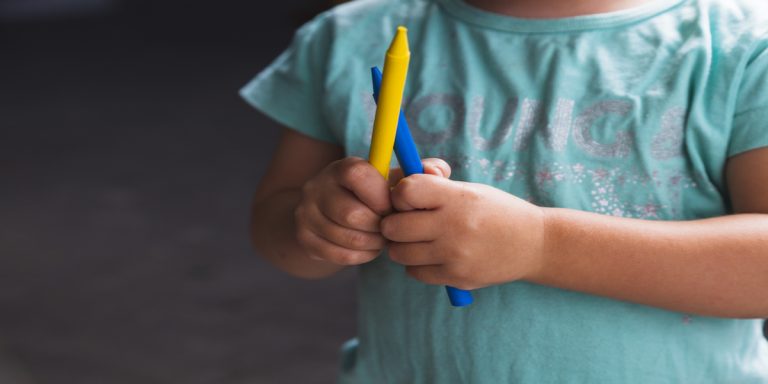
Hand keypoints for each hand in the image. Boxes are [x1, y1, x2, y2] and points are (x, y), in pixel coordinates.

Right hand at [294, 157, 448, 265]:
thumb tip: (436, 170)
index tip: (392, 206)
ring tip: (381, 238)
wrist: (329, 214)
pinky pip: (339, 255)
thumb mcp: (392, 180)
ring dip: (373, 243)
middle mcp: (318, 186)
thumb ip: (418, 173)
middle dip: (379, 227)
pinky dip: (361, 255)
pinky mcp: (304, 238)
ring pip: (347, 238)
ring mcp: (306, 213)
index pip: (358, 175)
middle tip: (390, 228)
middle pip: (352, 214)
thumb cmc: (373, 195)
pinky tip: (369, 248)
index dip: (381, 195)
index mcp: (342, 167)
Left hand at [381, 170, 546, 289]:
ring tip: (418, 239)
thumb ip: (434, 182)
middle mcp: (454, 227)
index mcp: (457, 198)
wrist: (533, 244)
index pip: (405, 191)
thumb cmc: (495, 210)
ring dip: (403, 246)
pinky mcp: (456, 278)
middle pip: (394, 227)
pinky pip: (414, 272)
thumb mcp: (469, 189)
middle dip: (395, 222)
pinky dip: (417, 265)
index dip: (400, 194)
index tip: (410, 199)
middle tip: (406, 222)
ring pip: (399, 253)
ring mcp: (454, 256)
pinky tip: (432, 255)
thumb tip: (401, 181)